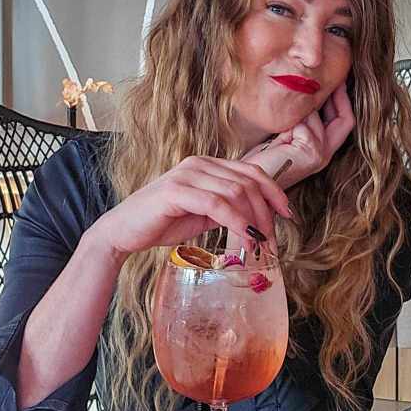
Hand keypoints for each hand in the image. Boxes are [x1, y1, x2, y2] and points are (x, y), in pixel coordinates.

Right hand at [91, 156, 291, 259]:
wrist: (122, 233)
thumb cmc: (161, 224)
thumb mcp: (202, 214)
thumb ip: (227, 209)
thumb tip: (258, 218)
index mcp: (206, 165)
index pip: (251, 171)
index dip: (273, 192)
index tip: (287, 214)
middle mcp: (198, 163)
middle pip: (248, 182)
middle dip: (266, 213)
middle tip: (271, 242)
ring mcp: (187, 174)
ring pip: (236, 193)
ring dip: (253, 222)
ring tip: (257, 246)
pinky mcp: (176, 191)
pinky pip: (218, 205)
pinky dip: (236, 223)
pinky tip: (243, 240)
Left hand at [243, 81, 355, 189]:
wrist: (249, 182)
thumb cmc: (261, 160)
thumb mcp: (285, 135)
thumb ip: (300, 121)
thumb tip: (307, 93)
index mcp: (321, 152)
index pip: (344, 122)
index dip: (343, 100)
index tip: (338, 81)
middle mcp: (325, 155)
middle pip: (346, 119)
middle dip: (340, 96)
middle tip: (334, 78)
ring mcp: (320, 154)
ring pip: (316, 116)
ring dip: (297, 112)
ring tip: (278, 126)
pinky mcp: (311, 151)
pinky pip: (304, 122)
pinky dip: (289, 123)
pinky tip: (276, 138)